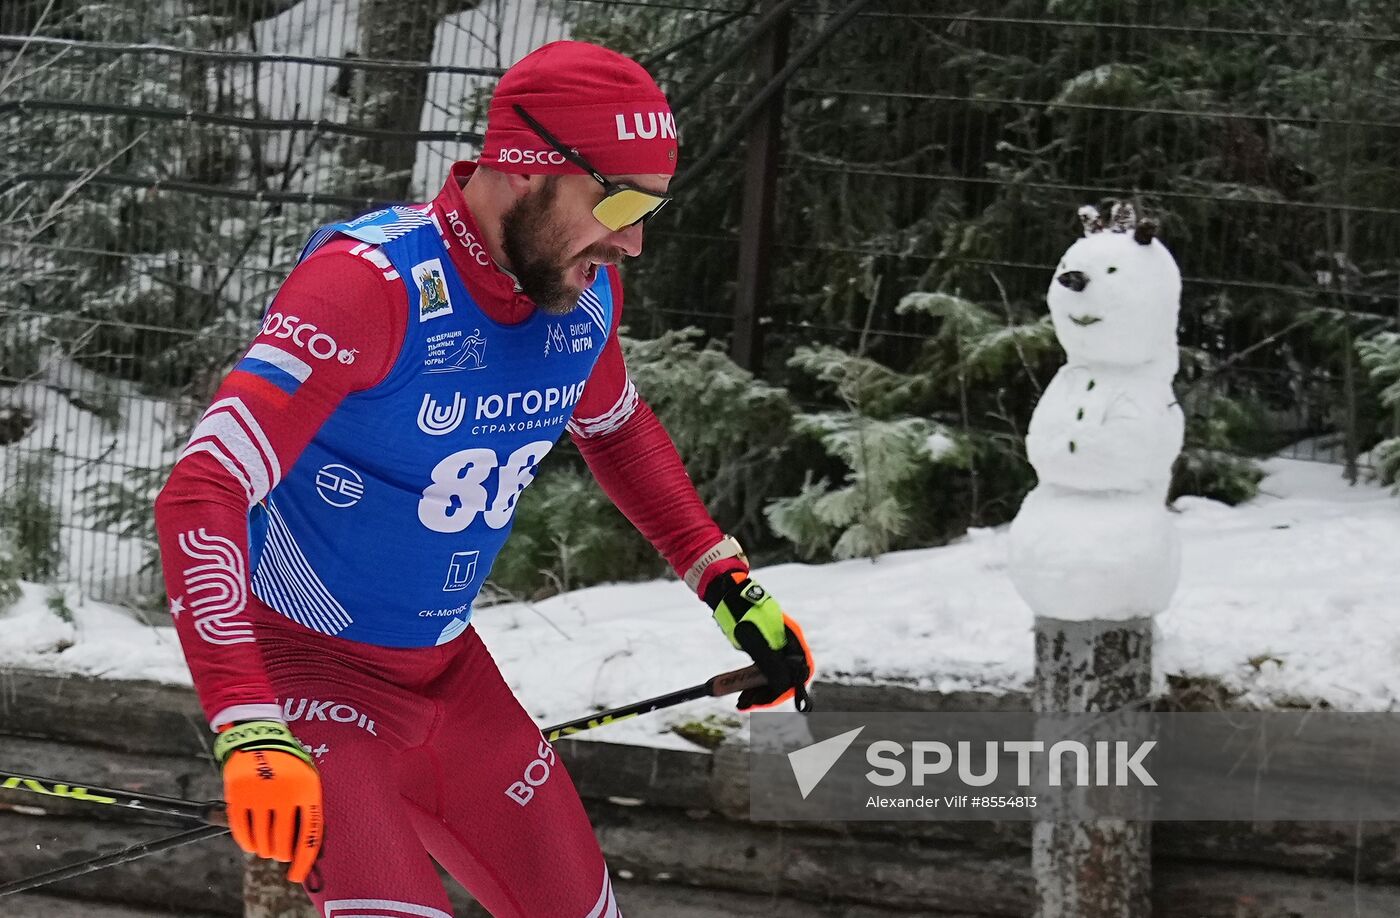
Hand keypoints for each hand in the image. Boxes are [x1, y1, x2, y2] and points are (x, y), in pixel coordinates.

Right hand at [214, 720, 323, 882]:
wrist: (259, 736)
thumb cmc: (289, 764)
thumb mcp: (308, 780)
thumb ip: (309, 810)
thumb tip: (313, 848)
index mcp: (307, 791)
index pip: (308, 836)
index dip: (303, 861)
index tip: (296, 876)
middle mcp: (284, 794)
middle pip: (283, 842)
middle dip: (282, 854)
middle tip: (280, 855)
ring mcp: (260, 795)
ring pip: (261, 840)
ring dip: (264, 849)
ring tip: (267, 848)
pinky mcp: (238, 795)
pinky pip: (241, 830)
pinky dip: (246, 842)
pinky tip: (251, 844)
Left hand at [704, 573, 813, 710]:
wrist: (726, 593)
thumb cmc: (742, 611)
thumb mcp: (755, 639)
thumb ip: (770, 662)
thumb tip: (785, 687)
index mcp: (792, 639)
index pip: (800, 672)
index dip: (786, 690)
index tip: (766, 700)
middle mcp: (787, 644)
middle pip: (786, 678)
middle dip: (768, 694)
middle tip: (746, 704)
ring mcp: (775, 646)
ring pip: (772, 676)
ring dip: (758, 691)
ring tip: (740, 702)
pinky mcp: (763, 648)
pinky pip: (762, 671)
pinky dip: (753, 682)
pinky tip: (742, 692)